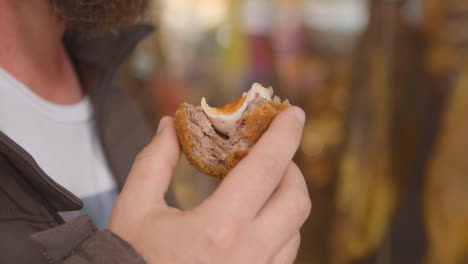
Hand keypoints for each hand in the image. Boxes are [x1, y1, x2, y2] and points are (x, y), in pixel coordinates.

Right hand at [109, 106, 310, 263]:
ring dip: (285, 197)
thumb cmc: (132, 260)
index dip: (284, 135)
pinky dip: (280, 226)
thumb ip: (154, 161)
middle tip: (270, 154)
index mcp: (216, 230)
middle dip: (289, 167)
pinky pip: (286, 252)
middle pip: (295, 199)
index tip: (293, 113)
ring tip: (262, 185)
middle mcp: (247, 255)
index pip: (265, 169)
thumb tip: (170, 126)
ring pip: (296, 227)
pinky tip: (257, 218)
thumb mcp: (134, 208)